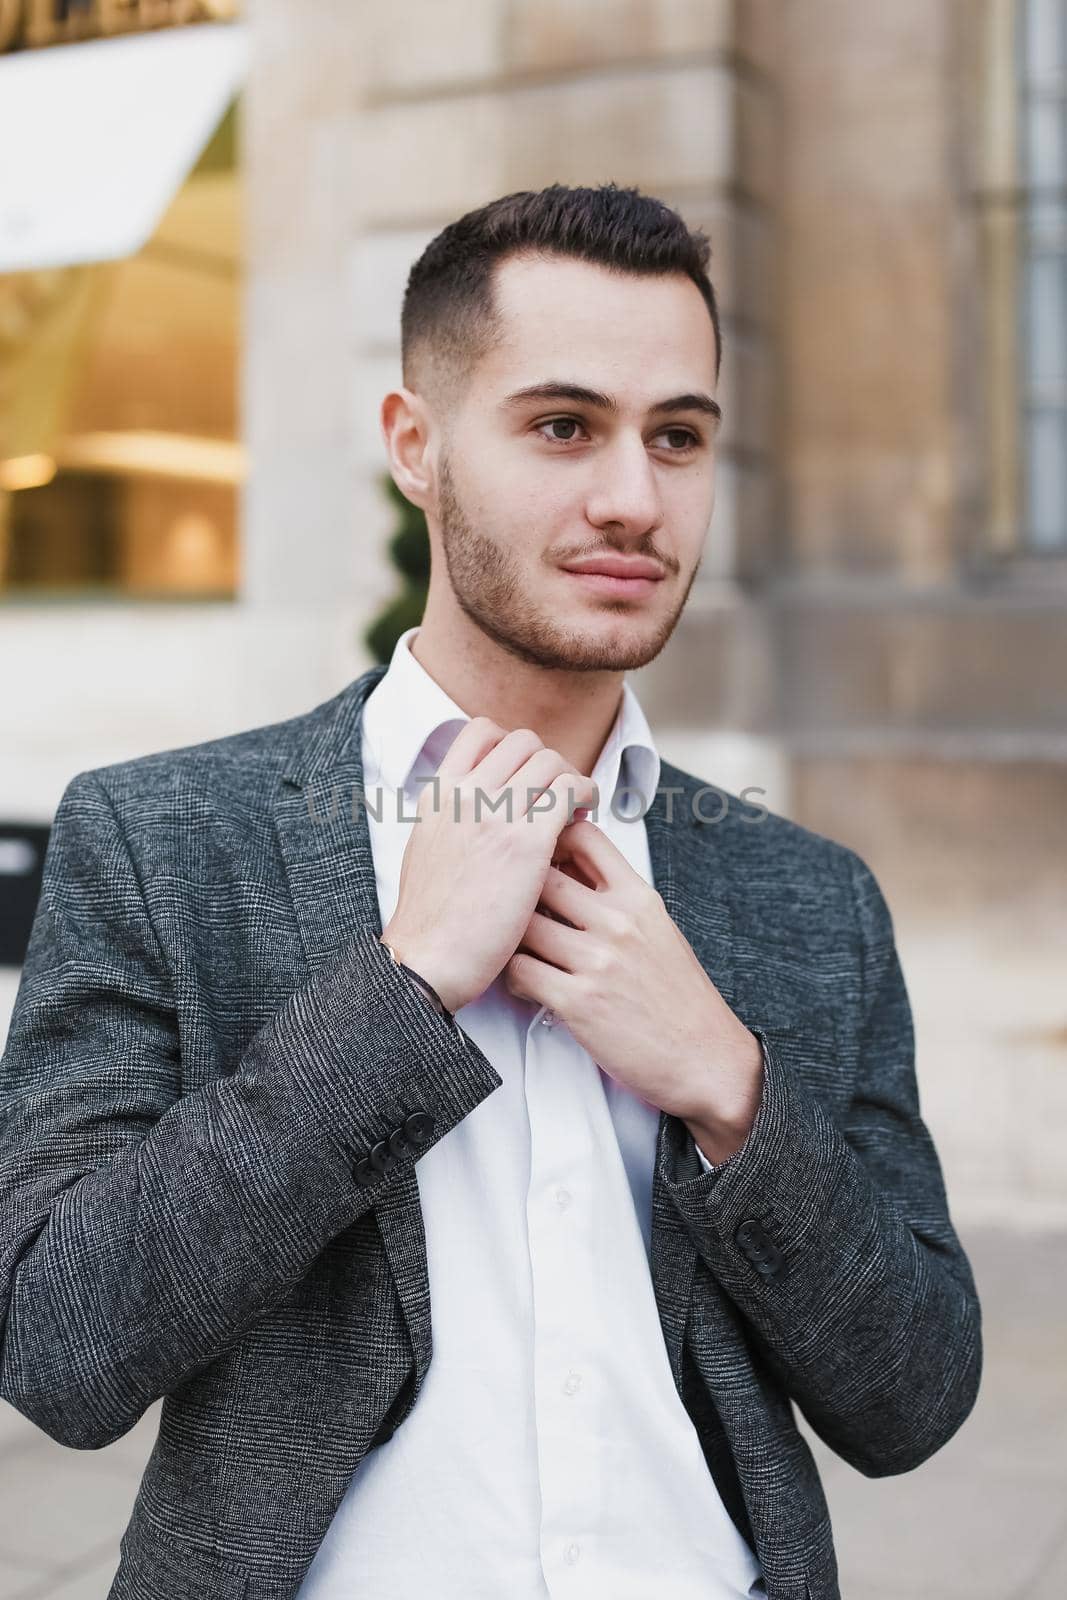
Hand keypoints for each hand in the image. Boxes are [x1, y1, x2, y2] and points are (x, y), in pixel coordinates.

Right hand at [380, 718, 597, 1013]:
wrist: (427, 959)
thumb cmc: (431, 919)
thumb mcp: (427, 848)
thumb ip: (452, 818)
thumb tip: (479, 805)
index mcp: (439, 794)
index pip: (479, 731)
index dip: (511, 745)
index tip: (524, 775)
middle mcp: (466, 794)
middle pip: (523, 741)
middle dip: (547, 762)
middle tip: (556, 796)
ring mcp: (495, 815)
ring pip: (551, 760)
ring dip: (570, 779)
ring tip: (575, 809)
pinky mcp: (527, 843)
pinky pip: (570, 791)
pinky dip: (585, 797)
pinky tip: (584, 821)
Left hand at [503, 818, 763, 1154]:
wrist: (708, 1060)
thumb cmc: (681, 1002)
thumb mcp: (658, 932)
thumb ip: (616, 901)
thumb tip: (568, 872)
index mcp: (639, 899)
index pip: (584, 838)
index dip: (551, 840)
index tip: (540, 858)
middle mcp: (618, 923)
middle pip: (542, 876)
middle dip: (521, 892)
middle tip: (516, 911)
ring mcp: (597, 961)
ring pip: (522, 925)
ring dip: (511, 938)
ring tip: (521, 952)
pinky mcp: (577, 1002)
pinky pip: (519, 972)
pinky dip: (513, 978)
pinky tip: (529, 985)